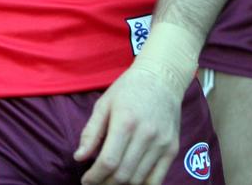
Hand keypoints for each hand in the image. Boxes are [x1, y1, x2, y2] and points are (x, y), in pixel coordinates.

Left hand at [74, 66, 180, 184]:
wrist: (162, 78)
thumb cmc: (129, 89)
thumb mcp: (104, 103)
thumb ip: (91, 131)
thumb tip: (79, 157)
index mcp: (125, 121)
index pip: (108, 161)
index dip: (95, 177)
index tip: (86, 180)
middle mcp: (146, 134)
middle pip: (123, 174)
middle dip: (105, 184)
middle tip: (96, 183)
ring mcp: (161, 143)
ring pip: (139, 180)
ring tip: (110, 182)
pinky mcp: (172, 149)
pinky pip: (157, 180)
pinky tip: (130, 182)